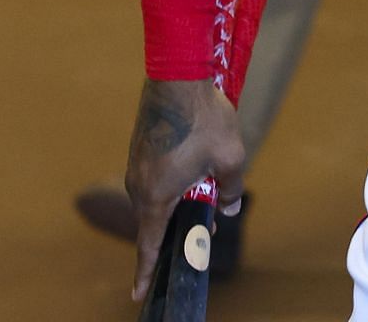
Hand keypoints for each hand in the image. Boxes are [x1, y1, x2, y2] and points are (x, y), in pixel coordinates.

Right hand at [124, 79, 246, 301]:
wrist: (178, 74)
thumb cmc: (205, 119)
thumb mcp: (230, 159)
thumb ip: (231, 189)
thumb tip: (229, 207)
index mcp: (156, 196)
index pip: (149, 245)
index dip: (145, 272)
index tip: (138, 294)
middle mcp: (139, 184)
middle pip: (156, 220)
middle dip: (180, 226)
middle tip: (207, 228)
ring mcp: (136, 164)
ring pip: (157, 195)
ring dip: (178, 199)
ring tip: (207, 192)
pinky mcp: (140, 147)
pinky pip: (155, 176)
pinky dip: (172, 181)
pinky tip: (195, 166)